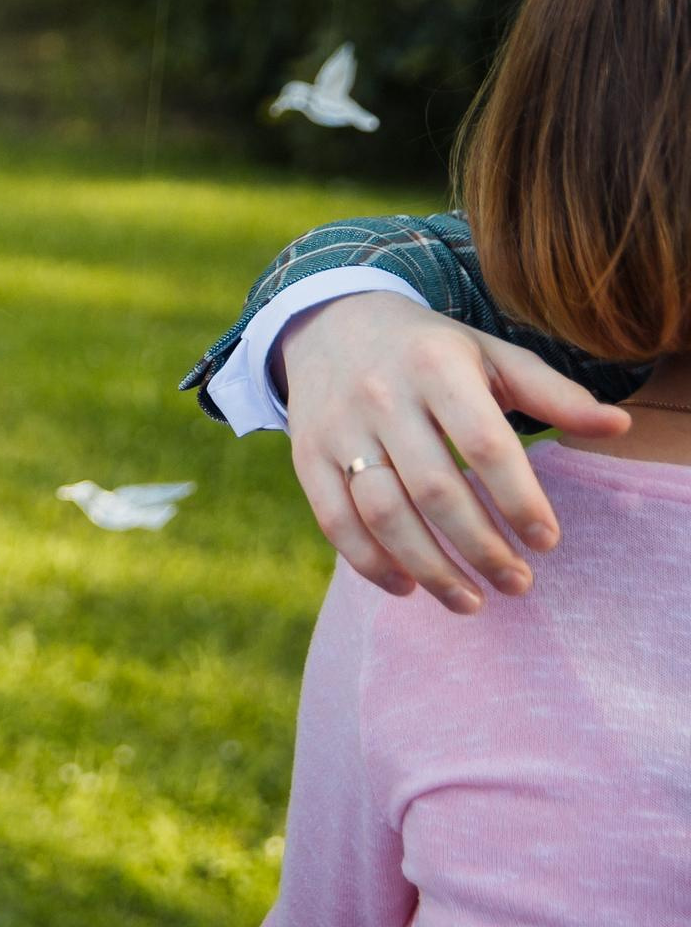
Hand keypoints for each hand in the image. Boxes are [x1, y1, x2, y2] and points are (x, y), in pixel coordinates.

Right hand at [279, 292, 629, 610]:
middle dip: (480, 547)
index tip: (547, 542)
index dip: (519, 500)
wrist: (329, 325)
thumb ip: (553, 393)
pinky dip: (370, 562)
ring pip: (383, 513)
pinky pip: (335, 521)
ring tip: (470, 600)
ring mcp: (338, 428)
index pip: (483, 444)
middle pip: (434, 489)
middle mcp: (381, 396)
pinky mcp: (306, 456)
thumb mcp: (490, 356)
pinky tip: (408, 586)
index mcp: (435, 365)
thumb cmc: (428, 351)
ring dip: (430, 567)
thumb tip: (619, 426)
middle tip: (517, 583)